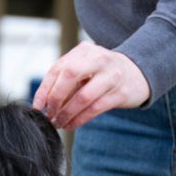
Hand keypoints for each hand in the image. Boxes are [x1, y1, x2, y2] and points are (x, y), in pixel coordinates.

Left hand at [33, 42, 150, 129]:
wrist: (138, 73)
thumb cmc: (103, 73)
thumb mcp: (85, 68)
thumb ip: (66, 80)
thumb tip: (43, 103)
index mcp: (84, 51)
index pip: (58, 68)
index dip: (45, 89)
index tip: (37, 107)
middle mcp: (98, 59)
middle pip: (69, 76)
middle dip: (55, 99)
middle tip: (49, 115)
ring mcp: (111, 75)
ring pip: (83, 97)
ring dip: (67, 113)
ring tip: (59, 123)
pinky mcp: (120, 93)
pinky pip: (95, 109)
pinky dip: (80, 119)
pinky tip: (72, 124)